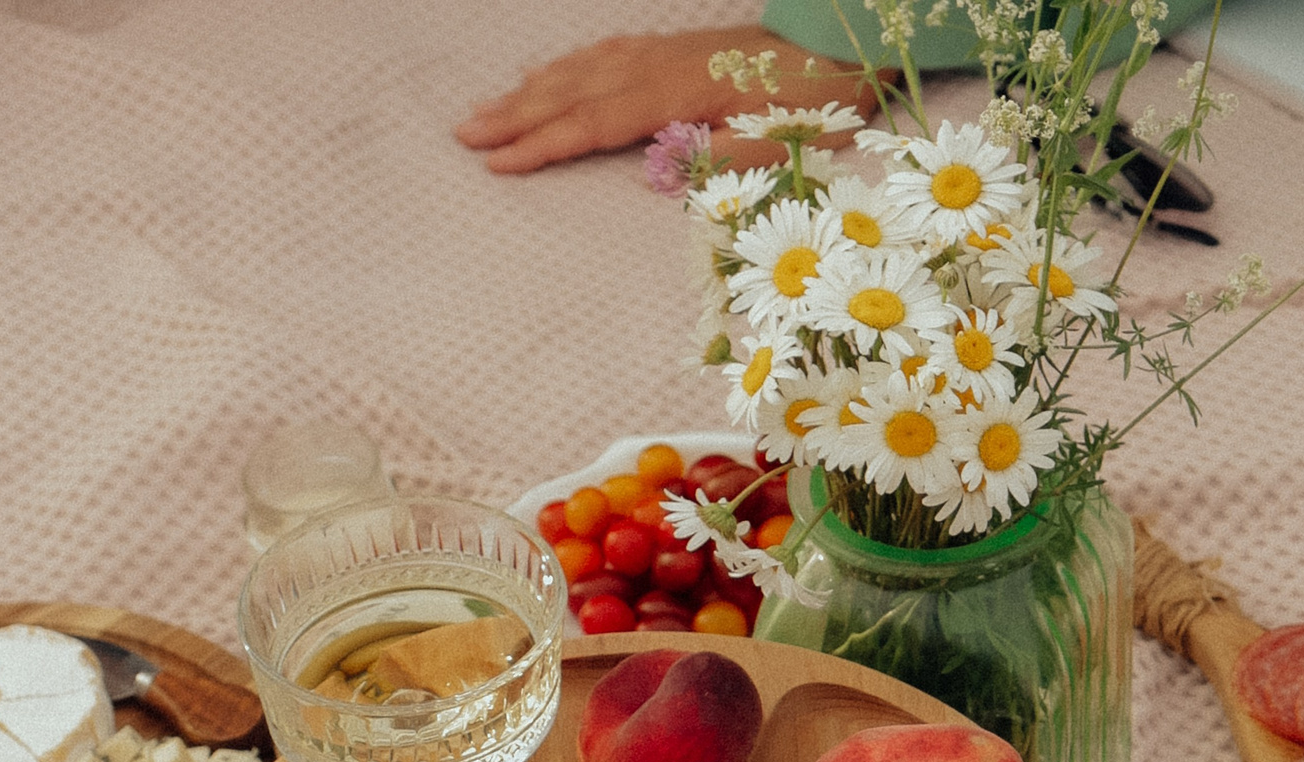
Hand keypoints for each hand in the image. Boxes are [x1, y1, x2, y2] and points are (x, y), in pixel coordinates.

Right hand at [456, 27, 873, 174]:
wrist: (839, 43)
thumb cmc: (817, 100)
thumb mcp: (785, 140)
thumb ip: (724, 159)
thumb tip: (656, 175)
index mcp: (681, 91)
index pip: (596, 121)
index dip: (545, 143)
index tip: (500, 163)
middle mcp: (660, 63)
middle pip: (573, 90)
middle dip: (515, 114)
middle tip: (464, 135)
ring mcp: (661, 50)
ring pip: (580, 69)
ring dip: (529, 91)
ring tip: (485, 113)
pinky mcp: (668, 47)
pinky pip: (599, 55)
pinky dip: (562, 68)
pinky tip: (542, 79)